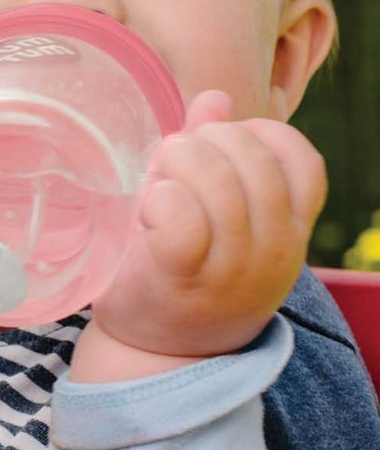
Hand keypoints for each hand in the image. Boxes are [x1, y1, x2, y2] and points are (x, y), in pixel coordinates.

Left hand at [72, 91, 326, 380]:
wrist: (157, 352)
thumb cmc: (187, 269)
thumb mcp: (217, 213)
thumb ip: (217, 152)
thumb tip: (216, 97)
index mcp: (290, 227)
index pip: (301, 157)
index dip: (256, 135)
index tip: (219, 151)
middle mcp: (274, 248)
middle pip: (250, 157)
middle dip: (203, 142)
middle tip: (172, 165)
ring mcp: (232, 266)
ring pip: (215, 179)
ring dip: (174, 165)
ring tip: (157, 184)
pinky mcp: (183, 276)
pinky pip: (181, 215)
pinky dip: (160, 198)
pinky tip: (148, 209)